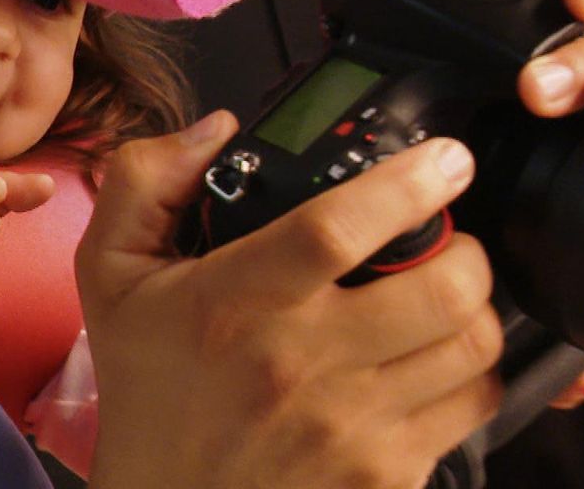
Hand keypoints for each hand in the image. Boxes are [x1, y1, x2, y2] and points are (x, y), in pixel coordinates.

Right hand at [77, 111, 502, 488]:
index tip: (445, 158)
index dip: (409, 183)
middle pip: (443, 289)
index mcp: (238, 301)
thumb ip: (146, 182)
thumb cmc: (146, 389)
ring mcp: (351, 428)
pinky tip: (434, 359)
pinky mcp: (383, 475)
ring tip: (444, 296)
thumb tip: (218, 128)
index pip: (339, 228)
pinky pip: (472, 409)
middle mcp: (302, 365)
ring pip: (472, 347)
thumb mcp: (110, 272)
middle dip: (466, 249)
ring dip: (474, 309)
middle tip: (448, 240)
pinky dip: (469, 374)